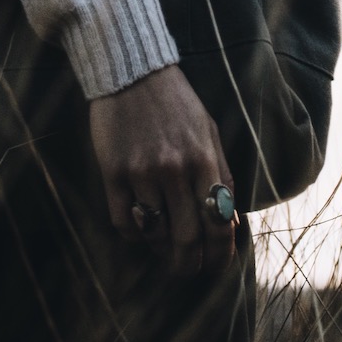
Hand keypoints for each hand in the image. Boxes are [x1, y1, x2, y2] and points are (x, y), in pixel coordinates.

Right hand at [88, 64, 235, 274]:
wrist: (132, 71)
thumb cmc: (176, 102)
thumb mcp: (210, 131)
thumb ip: (221, 174)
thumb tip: (228, 220)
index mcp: (203, 160)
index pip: (218, 224)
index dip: (220, 255)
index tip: (217, 267)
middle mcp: (174, 170)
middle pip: (186, 239)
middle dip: (190, 264)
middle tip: (189, 270)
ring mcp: (141, 172)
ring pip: (154, 234)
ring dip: (162, 250)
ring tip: (166, 249)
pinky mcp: (112, 172)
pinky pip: (123, 221)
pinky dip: (134, 235)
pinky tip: (141, 230)